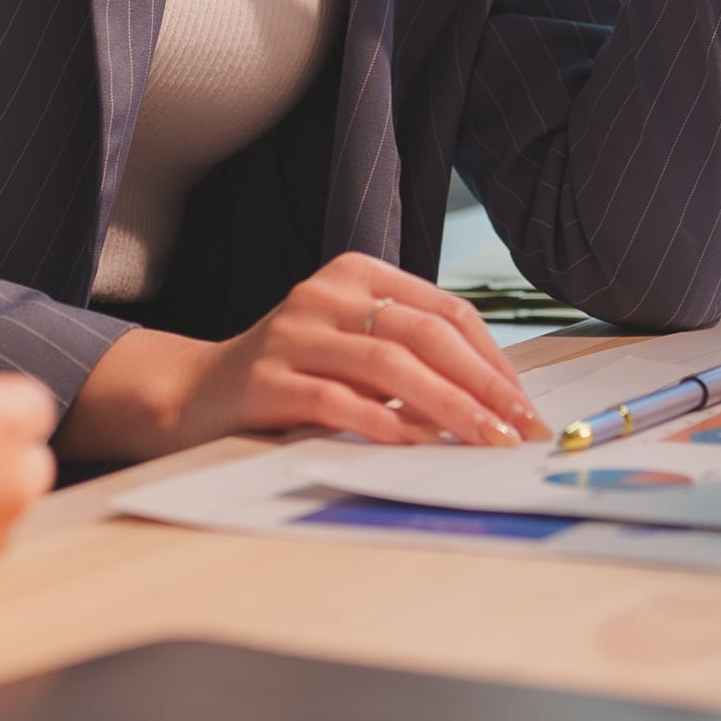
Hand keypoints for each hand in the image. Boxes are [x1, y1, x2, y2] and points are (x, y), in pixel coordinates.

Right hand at [56, 255, 545, 463]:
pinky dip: (381, 424)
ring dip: (446, 407)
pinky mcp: (266, 380)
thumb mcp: (354, 350)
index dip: (493, 360)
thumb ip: (411, 361)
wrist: (197, 393)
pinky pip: (336, 400)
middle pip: (423, 334)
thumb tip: (495, 405)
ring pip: (388, 365)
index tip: (523, 406)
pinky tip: (413, 446)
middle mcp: (324, 294)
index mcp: (356, 275)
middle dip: (481, 386)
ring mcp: (292, 333)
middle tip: (516, 428)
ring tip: (481, 442)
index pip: (445, 310)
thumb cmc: (292, 375)